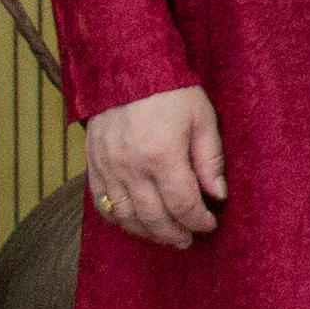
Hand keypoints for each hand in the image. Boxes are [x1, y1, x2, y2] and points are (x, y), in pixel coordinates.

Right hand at [82, 86, 224, 248]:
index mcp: (162, 154)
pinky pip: (101, 202)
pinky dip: (119, 218)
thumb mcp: (202, 119)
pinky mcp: (92, 164)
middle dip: (174, 234)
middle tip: (188, 240)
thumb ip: (210, 159)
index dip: (198, 221)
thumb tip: (217, 194)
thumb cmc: (171, 91)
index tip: (209, 225)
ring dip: (146, 232)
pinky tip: (135, 222)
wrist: (125, 68)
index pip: (182, 204)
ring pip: (125, 216)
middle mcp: (130, 166)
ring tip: (165, 235)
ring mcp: (107, 167)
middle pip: (153, 217)